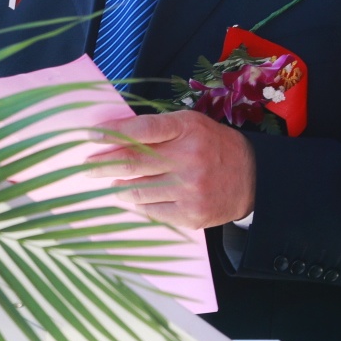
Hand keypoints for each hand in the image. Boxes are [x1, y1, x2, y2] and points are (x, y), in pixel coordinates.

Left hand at [86, 110, 255, 229]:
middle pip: (132, 162)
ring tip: (114, 182)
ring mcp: (190, 190)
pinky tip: (135, 197)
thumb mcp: (190, 125)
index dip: (112, 133)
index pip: (140, 130)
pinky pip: (151, 211)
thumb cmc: (213, 146)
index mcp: (187, 130)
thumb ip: (157, 127)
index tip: (91, 136)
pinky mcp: (191, 215)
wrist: (253, 178)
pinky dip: (139, 203)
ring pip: (137, 190)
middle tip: (87, 166)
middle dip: (102, 164)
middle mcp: (188, 159)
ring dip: (119, 186)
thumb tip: (114, 134)